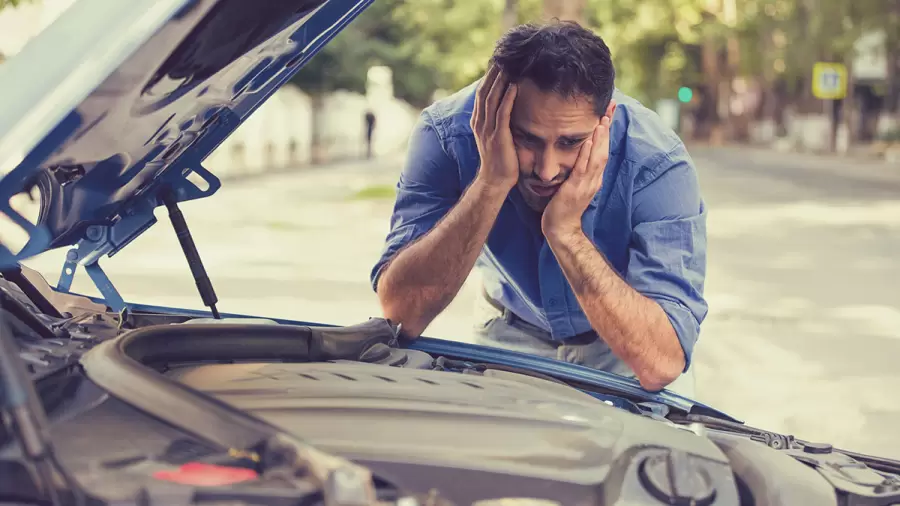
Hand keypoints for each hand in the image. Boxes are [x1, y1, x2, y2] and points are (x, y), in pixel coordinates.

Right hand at [470, 64, 518, 190]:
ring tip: (508, 65)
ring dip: (500, 81)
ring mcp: (488, 130)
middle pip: (485, 91)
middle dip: (493, 73)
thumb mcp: (496, 135)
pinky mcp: (498, 137)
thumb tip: (508, 106)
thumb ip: (498, 120)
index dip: (489, 77)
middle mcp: (480, 123)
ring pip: (492, 99)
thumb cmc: (500, 159)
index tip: (498, 62)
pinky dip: (508, 98)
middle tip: (503, 56)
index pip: (482, 93)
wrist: (496, 180)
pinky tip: (515, 86)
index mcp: (478, 121)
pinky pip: (502, 113)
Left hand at [541, 101, 615, 239]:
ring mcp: (586, 184)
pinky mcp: (575, 189)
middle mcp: (594, 179)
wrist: (561, 229)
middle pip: (605, 149)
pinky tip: (589, 141)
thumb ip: (578, 170)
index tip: (609, 112)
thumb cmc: (564, 207)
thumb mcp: (574, 185)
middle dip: (608, 128)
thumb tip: (577, 156)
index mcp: (594, 177)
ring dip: (601, 137)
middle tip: (612, 107)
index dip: (607, 131)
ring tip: (603, 119)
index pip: (603, 149)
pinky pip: (583, 168)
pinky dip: (587, 154)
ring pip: (597, 157)